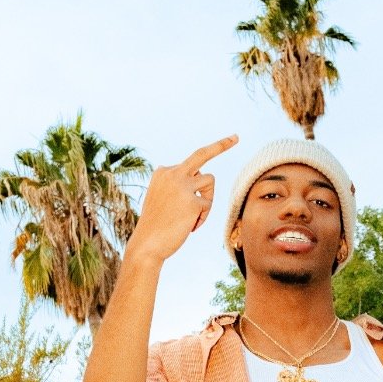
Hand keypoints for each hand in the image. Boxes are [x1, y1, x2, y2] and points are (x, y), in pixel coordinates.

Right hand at [131, 136, 238, 262]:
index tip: (227, 141)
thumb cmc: (155, 225)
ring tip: (192, 217)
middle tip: (236, 137)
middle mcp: (172, 173)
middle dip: (221, 145)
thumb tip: (202, 178)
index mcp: (163, 171)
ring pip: (209, 181)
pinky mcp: (193, 201)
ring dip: (207, 199)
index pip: (189, 164)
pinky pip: (207, 205)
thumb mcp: (161, 198)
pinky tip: (189, 227)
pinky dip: (202, 218)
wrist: (146, 244)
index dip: (201, 168)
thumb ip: (177, 185)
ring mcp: (182, 186)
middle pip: (202, 154)